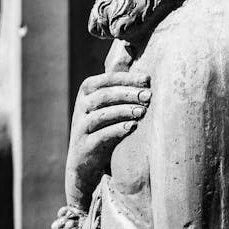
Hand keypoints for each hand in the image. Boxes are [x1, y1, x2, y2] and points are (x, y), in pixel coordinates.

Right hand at [65, 72, 150, 209]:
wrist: (84, 162)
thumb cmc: (103, 127)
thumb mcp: (108, 105)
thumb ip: (119, 87)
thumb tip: (138, 65)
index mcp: (87, 92)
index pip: (107, 79)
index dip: (127, 78)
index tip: (147, 79)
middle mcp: (81, 107)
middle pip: (104, 96)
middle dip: (128, 94)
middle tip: (148, 96)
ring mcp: (80, 127)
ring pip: (101, 115)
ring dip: (124, 111)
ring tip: (143, 111)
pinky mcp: (84, 146)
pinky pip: (100, 135)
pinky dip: (117, 130)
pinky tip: (133, 126)